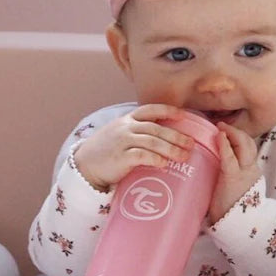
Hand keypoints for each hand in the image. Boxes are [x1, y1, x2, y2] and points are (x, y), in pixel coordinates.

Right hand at [73, 104, 193, 189]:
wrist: (85, 165)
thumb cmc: (105, 151)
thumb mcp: (118, 134)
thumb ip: (136, 131)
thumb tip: (163, 137)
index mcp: (127, 120)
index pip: (150, 110)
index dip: (168, 111)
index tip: (183, 116)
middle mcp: (126, 128)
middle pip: (156, 128)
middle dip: (176, 135)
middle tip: (190, 144)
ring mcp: (122, 142)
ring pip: (152, 141)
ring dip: (171, 149)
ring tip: (184, 156)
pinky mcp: (120, 157)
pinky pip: (142, 155)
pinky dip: (155, 159)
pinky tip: (164, 163)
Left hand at [208, 122, 261, 224]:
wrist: (238, 225)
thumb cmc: (230, 208)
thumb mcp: (230, 187)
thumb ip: (224, 176)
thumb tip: (206, 169)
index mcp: (250, 171)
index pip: (248, 148)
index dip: (239, 137)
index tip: (227, 130)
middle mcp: (251, 169)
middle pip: (248, 143)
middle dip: (238, 132)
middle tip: (222, 125)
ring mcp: (244, 172)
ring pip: (244, 146)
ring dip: (232, 134)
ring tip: (221, 127)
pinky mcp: (233, 177)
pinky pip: (230, 157)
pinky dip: (225, 145)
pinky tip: (219, 136)